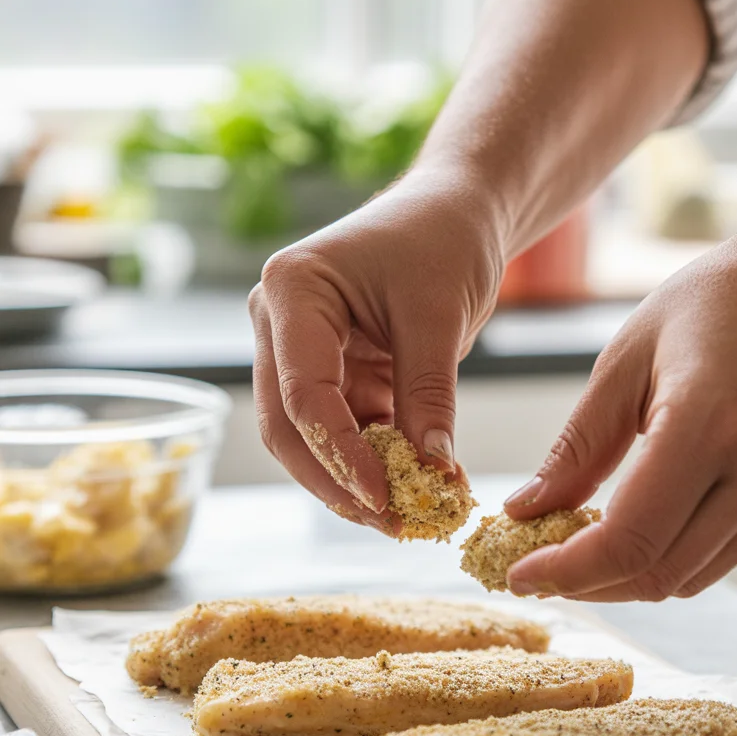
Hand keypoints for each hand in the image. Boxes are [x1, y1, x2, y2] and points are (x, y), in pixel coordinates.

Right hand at [248, 167, 503, 530]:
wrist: (456, 212)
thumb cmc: (445, 240)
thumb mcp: (440, 318)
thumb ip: (429, 396)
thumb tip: (433, 475)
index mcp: (292, 291)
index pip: (302, 392)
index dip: (341, 453)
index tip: (385, 499)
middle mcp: (279, 324)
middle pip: (289, 426)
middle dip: (337, 481)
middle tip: (392, 523)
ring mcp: (298, 352)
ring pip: (309, 439)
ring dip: (353, 481)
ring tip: (407, 519)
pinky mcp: (329, 374)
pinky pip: (342, 432)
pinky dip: (372, 464)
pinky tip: (410, 491)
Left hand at [504, 207, 736, 599]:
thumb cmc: (714, 306)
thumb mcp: (626, 360)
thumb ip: (578, 446)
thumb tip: (524, 509)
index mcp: (708, 422)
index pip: (630, 539)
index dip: (567, 571)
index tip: (521, 574)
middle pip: (659, 575)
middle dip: (590, 585)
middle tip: (541, 569)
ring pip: (691, 578)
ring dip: (627, 580)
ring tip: (582, 552)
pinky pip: (722, 555)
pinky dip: (670, 557)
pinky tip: (637, 530)